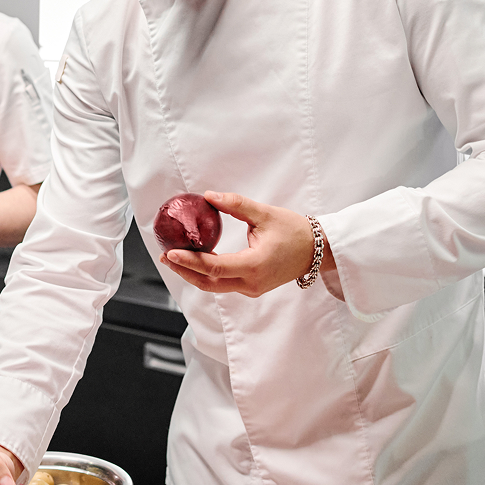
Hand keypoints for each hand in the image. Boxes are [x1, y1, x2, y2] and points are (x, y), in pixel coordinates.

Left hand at [160, 191, 333, 296]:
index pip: (214, 267)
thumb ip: (235, 204)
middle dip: (184, 271)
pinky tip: (196, 262)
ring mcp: (252, 288)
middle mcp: (251, 282)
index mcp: (254, 266)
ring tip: (175, 259)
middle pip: (208, 283)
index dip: (190, 261)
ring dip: (193, 274)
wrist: (318, 250)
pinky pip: (224, 284)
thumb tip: (208, 195)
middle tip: (166, 256)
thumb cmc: (295, 231)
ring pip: (215, 287)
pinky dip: (207, 275)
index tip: (171, 253)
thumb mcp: (264, 214)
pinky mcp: (252, 287)